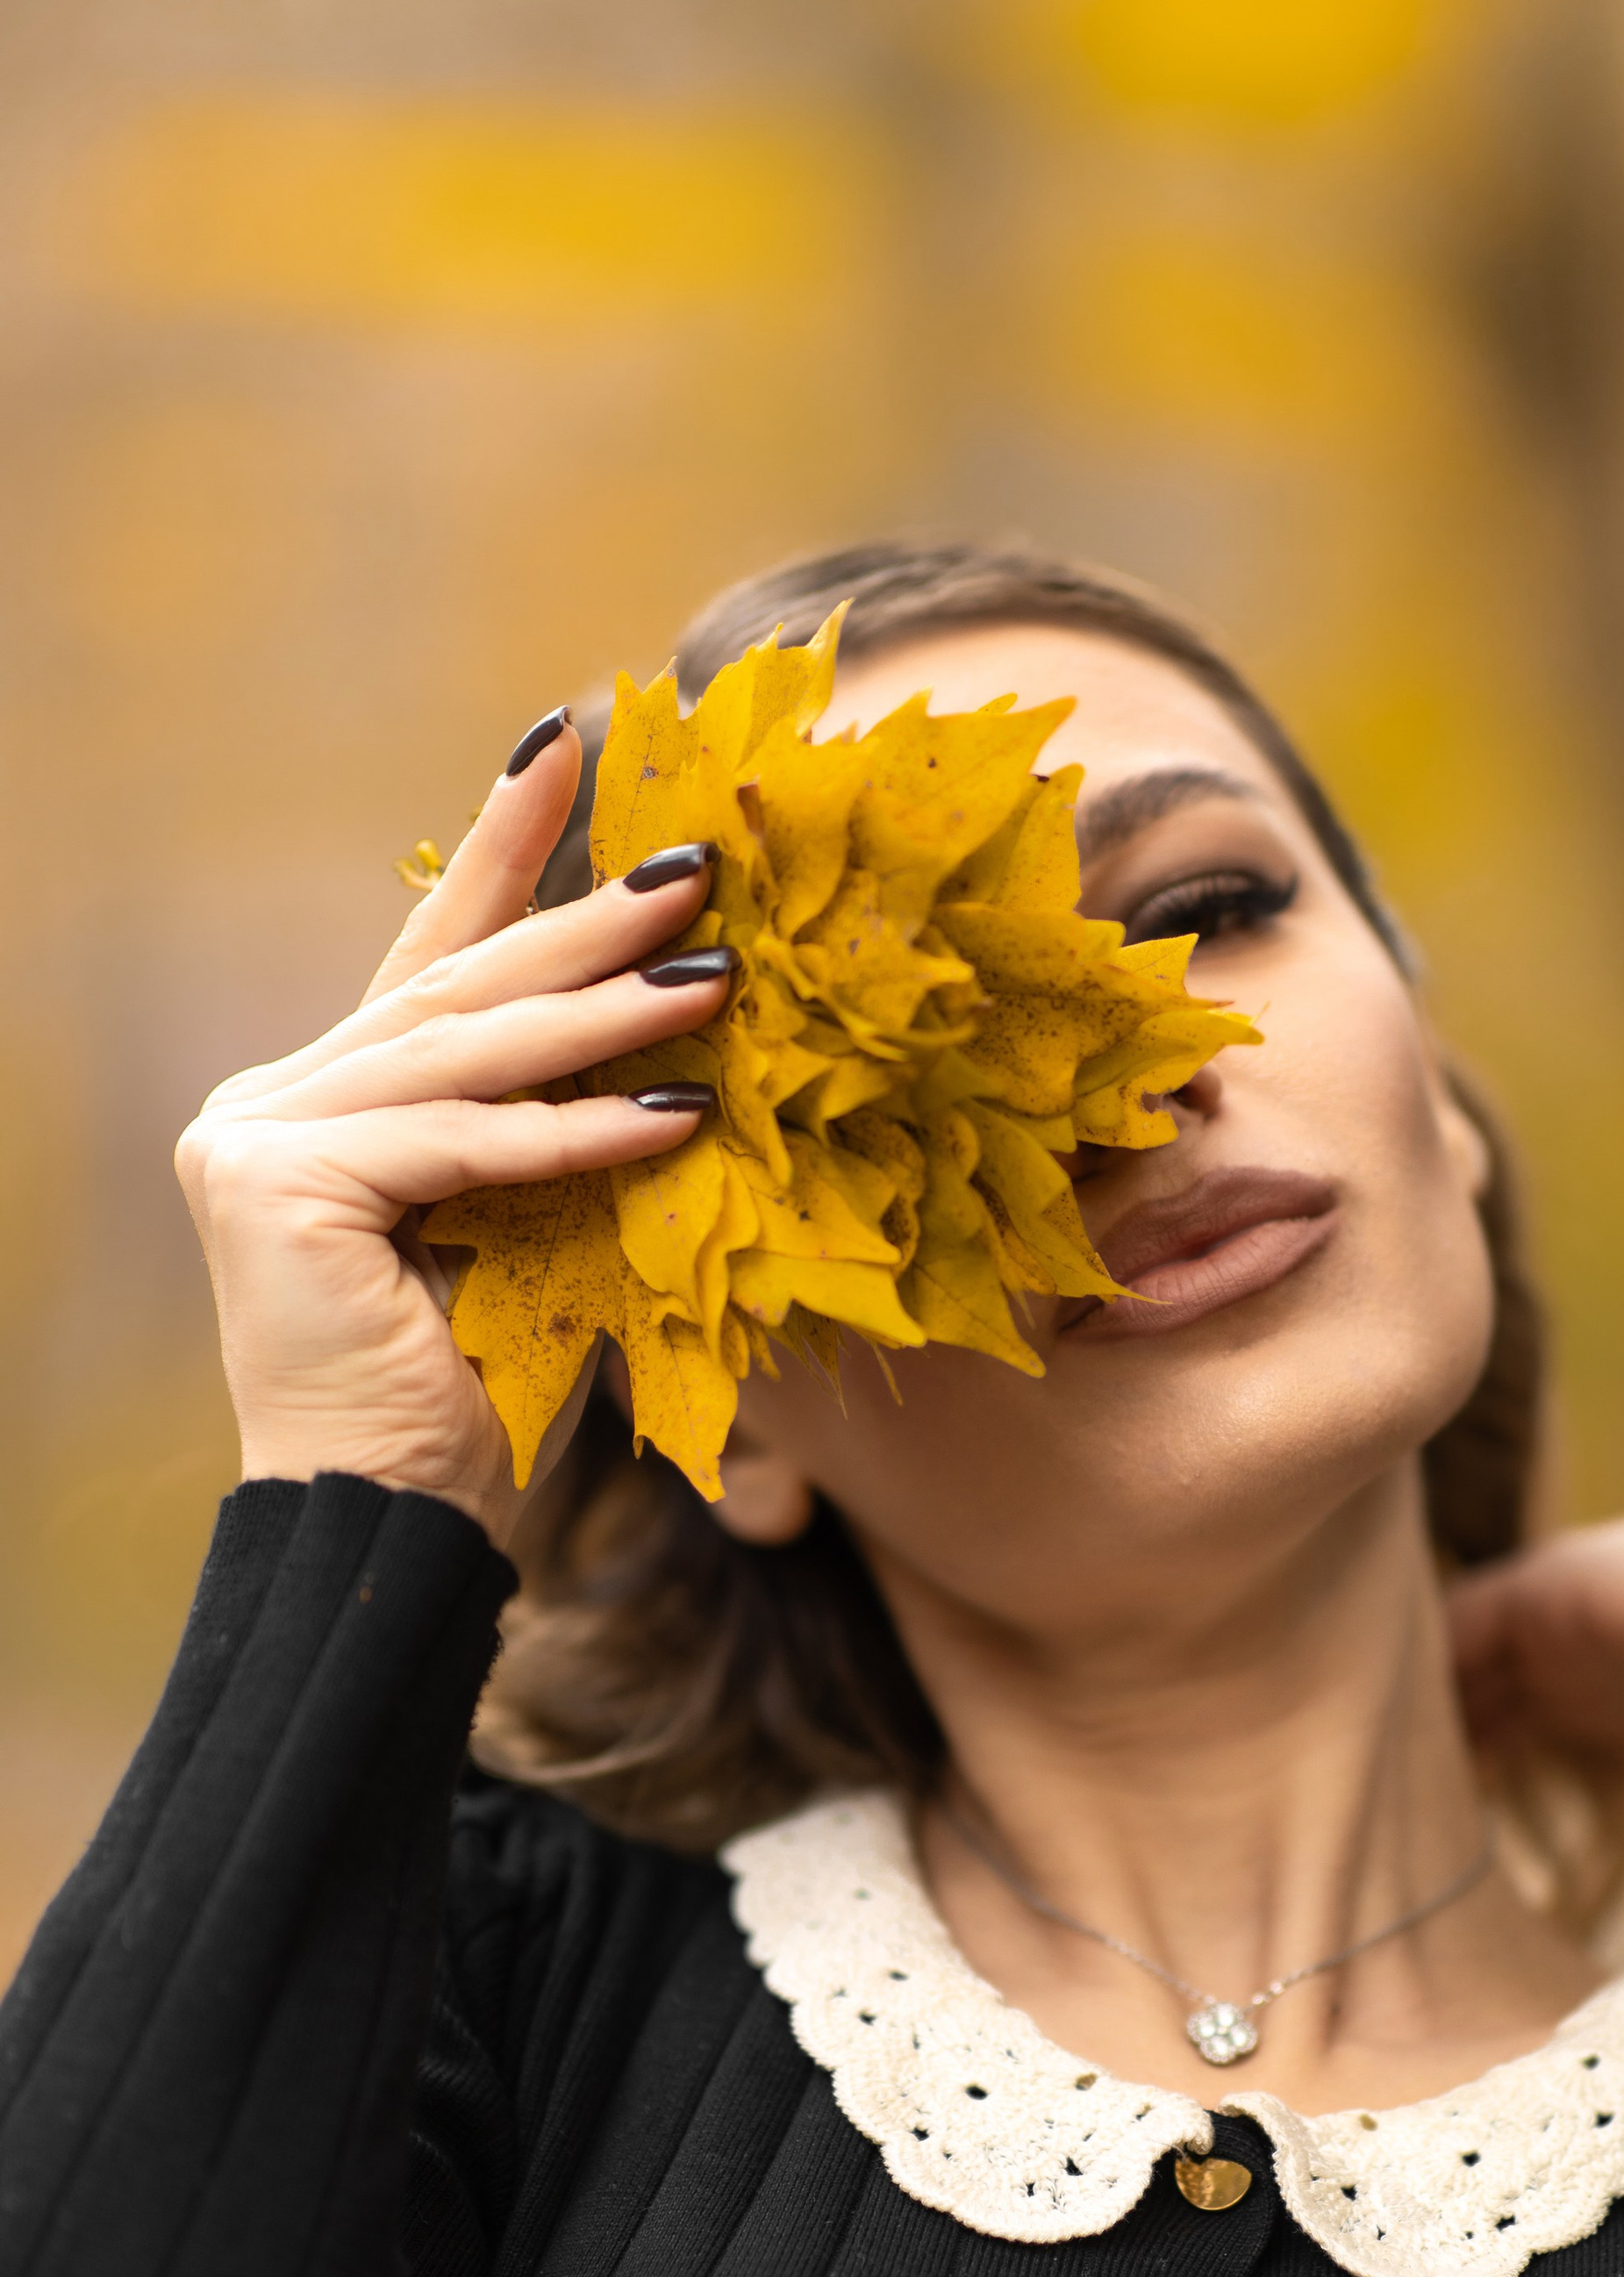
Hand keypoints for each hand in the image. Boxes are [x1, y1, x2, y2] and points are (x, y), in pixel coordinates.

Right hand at [176, 718, 721, 1549]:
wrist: (391, 1529)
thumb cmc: (472, 1409)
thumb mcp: (532, 1237)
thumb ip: (553, 1133)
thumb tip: (679, 1038)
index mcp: (324, 1106)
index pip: (434, 963)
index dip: (502, 853)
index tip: (565, 748)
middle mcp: (271, 1103)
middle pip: (456, 994)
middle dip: (581, 918)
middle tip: (691, 859)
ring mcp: (256, 1136)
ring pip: (463, 1057)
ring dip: (602, 1014)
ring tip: (715, 970)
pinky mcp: (274, 1184)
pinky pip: (460, 1144)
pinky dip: (573, 1135)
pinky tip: (673, 1113)